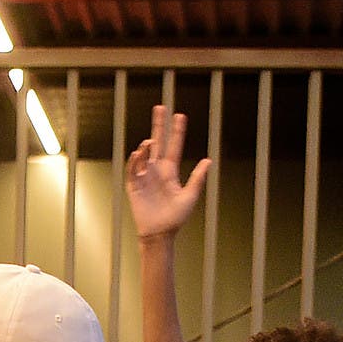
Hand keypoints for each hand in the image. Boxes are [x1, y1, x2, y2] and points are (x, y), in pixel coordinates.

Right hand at [124, 106, 210, 241]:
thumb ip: (198, 179)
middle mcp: (157, 170)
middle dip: (158, 125)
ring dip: (147, 146)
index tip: (179, 115)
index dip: (177, 131)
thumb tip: (208, 161)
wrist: (159, 234)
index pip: (174, 146)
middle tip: (160, 107)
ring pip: (145, 154)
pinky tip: (140, 153)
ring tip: (151, 143)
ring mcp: (145, 176)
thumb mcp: (190, 197)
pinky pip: (133, 169)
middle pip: (157, 142)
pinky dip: (136, 160)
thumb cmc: (175, 218)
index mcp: (170, 171)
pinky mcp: (134, 186)